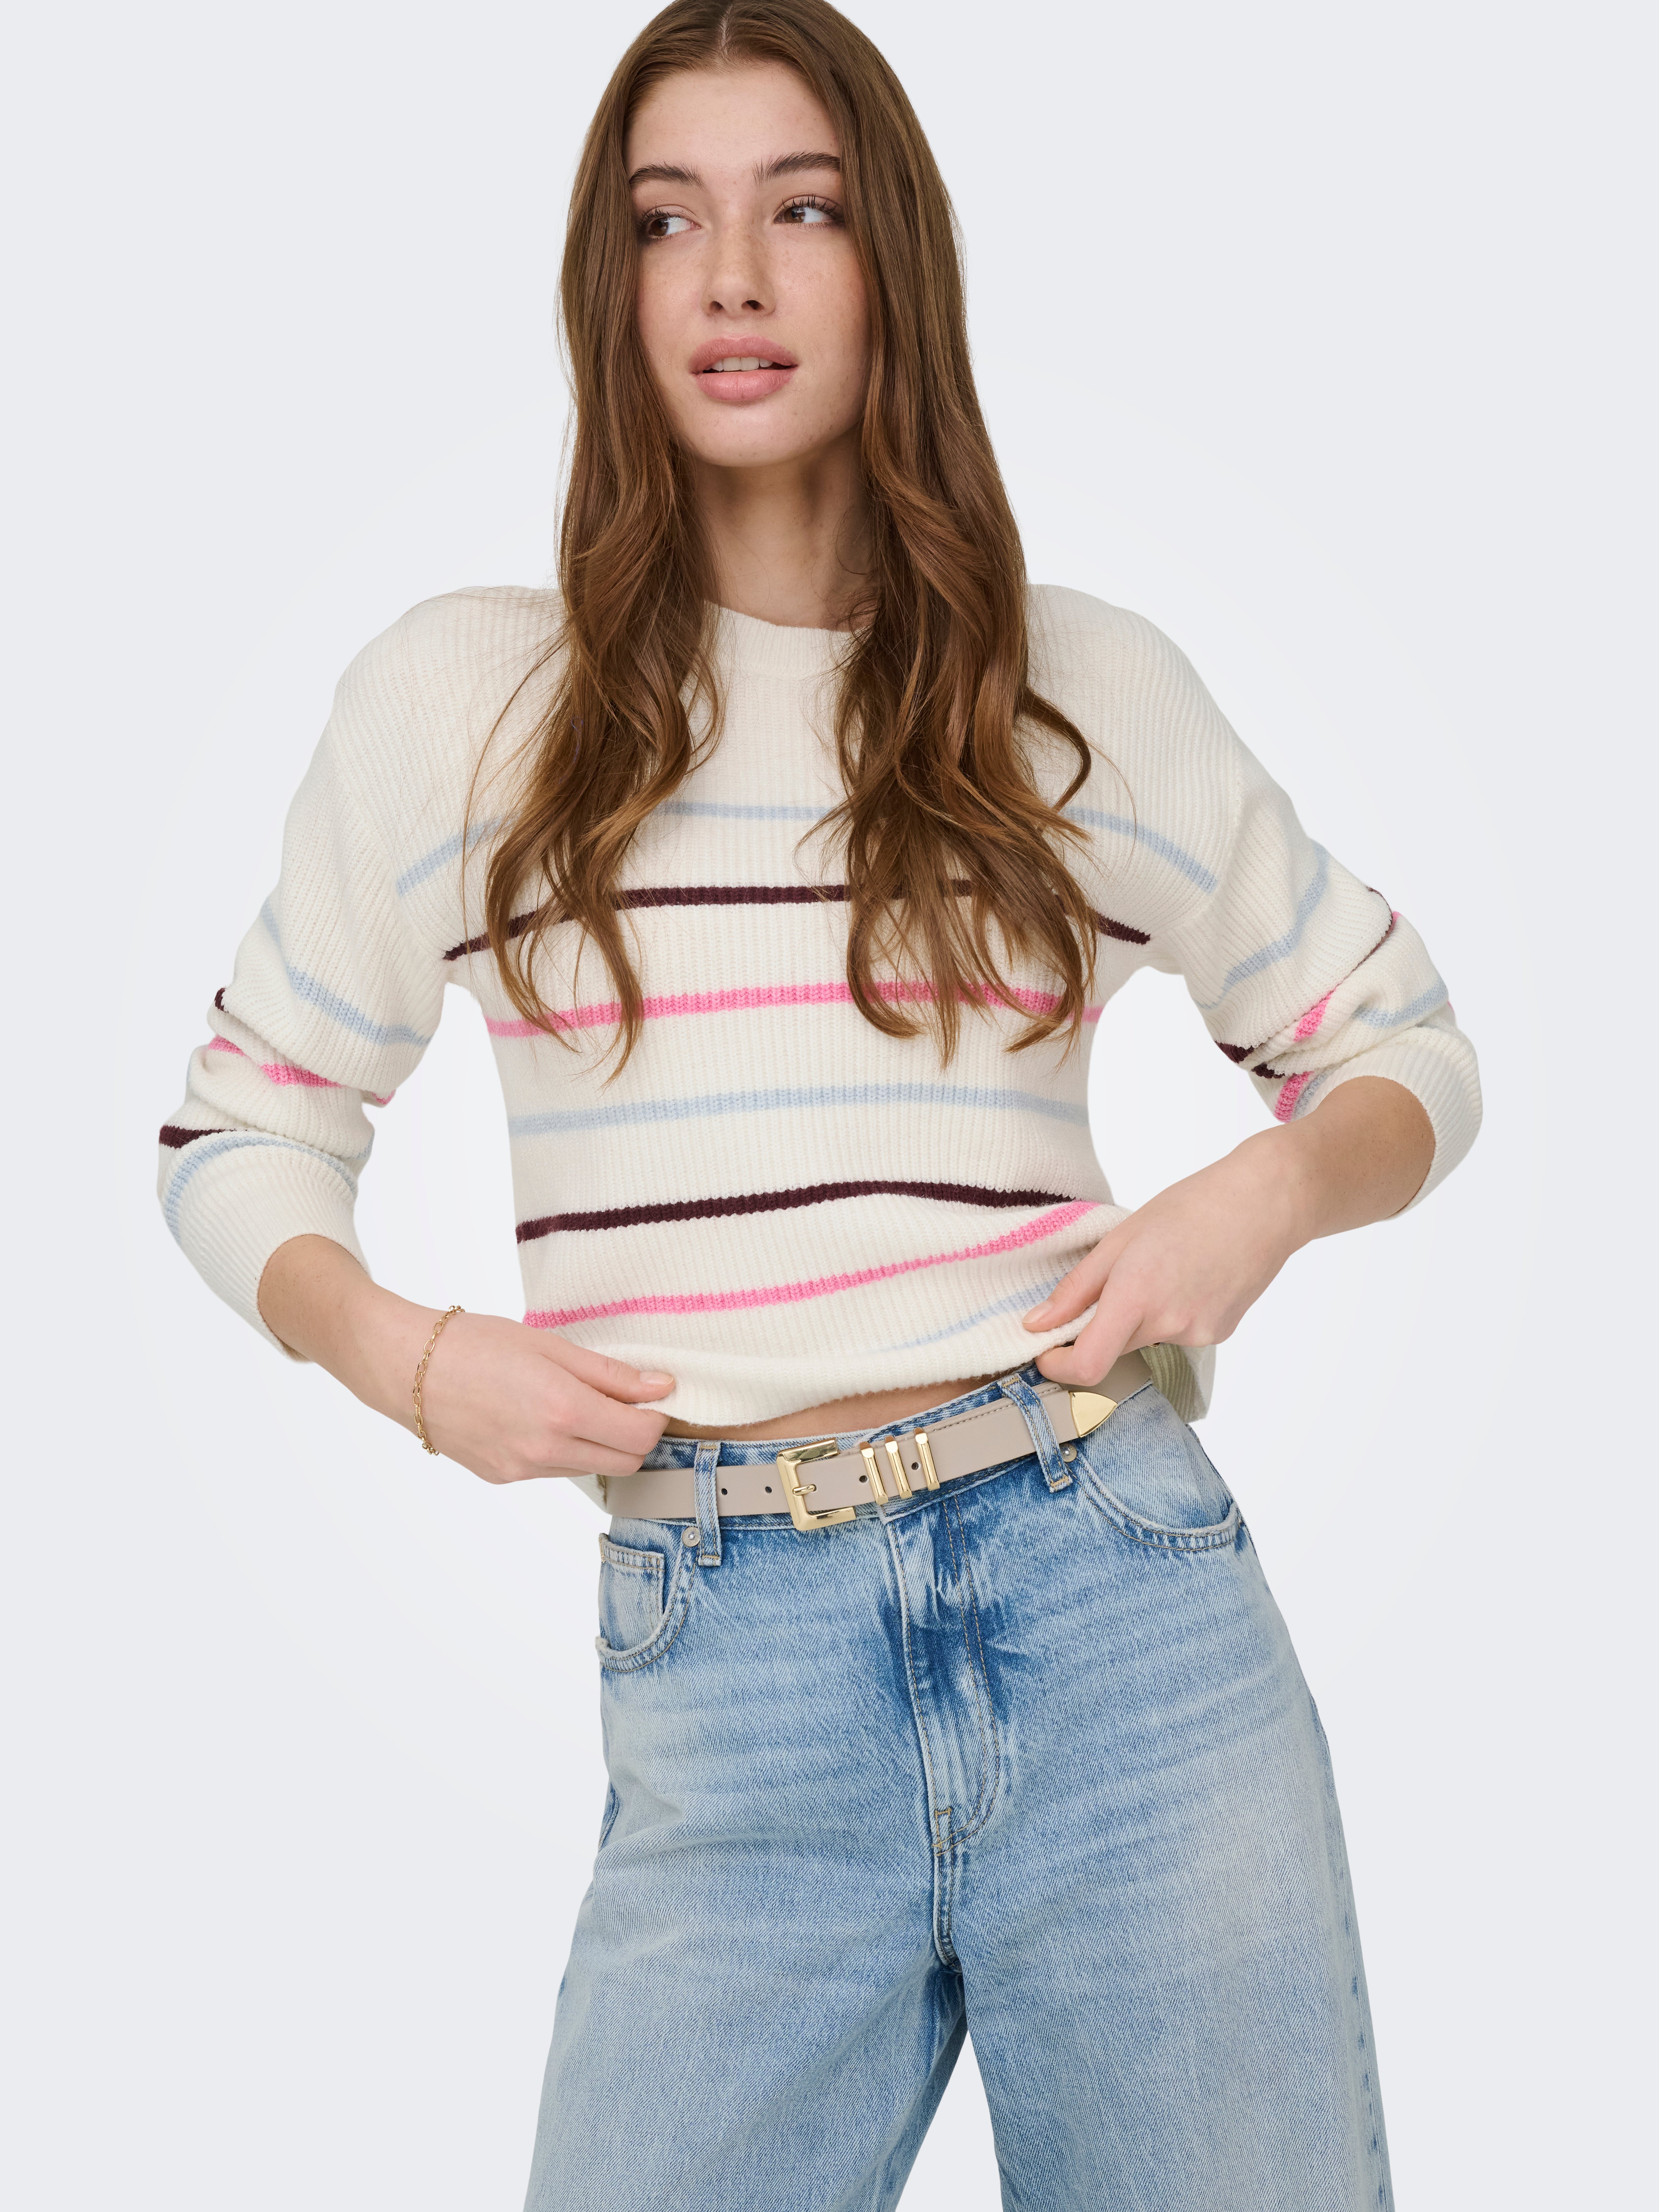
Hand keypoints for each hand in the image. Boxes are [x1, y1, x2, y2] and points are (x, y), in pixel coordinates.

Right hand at [416, 1313, 673, 1484]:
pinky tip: (540, 1417)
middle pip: (624, 1462)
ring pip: (590, 1468)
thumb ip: (610, 1373)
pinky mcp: (502, 1477)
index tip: (651, 1394)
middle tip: (621, 1400)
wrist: (406, 1369)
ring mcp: (522, 1469)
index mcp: (563, 1411)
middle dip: (634, 1434)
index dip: (656, 1416)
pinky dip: (564, 1449)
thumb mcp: (549, 1345)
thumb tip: (662, 1387)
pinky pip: (554, 1470)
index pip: (641, 1436)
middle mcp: (545, 1450)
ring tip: (574, 1403)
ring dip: (599, 1443)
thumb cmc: (475, 1343)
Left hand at [1023, 1130, 1311, 1386]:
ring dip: (1140, 1315)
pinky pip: (1177, 1333)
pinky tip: (1191, 1277)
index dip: (1059, 1368)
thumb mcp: (1121, 1237)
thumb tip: (1036, 1325)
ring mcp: (1199, 1333)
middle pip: (1114, 1347)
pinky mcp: (1220, 1334)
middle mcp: (1169, 1323)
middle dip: (1101, 1326)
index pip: (1088, 1364)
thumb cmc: (1193, 1207)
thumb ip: (1076, 1288)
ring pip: (1146, 1338)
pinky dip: (1172, 1312)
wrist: (1267, 1203)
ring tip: (1167, 1266)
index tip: (1046, 1353)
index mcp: (1136, 1294)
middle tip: (1114, 1280)